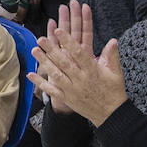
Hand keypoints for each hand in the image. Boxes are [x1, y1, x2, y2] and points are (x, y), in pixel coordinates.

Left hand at [28, 1, 126, 124]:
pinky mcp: (67, 98)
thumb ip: (112, 55)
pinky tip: (30, 75)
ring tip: (34, 51)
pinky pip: (52, 90)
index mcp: (93, 71)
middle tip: (40, 39)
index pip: (79, 53)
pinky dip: (40, 83)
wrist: (111, 115)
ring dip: (44, 63)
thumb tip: (113, 40)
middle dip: (51, 50)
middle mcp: (81, 80)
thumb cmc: (113, 91)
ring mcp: (72, 90)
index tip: (58, 31)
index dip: (68, 42)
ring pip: (56, 75)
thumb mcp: (116, 73)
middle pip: (64, 63)